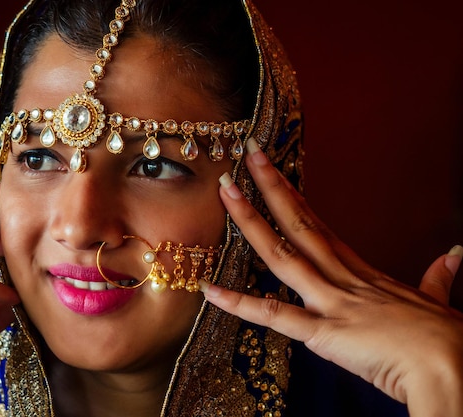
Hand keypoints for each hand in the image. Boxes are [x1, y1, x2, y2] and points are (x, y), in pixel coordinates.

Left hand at [201, 141, 462, 416]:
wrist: (454, 367)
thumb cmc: (447, 339)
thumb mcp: (437, 302)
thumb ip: (438, 277)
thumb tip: (453, 255)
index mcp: (361, 272)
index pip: (316, 225)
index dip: (291, 197)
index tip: (271, 171)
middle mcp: (341, 278)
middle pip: (298, 225)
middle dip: (270, 189)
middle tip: (245, 156)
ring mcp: (330, 301)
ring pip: (281, 254)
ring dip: (251, 223)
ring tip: (225, 192)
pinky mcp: (324, 333)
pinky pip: (274, 315)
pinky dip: (239, 304)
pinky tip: (210, 290)